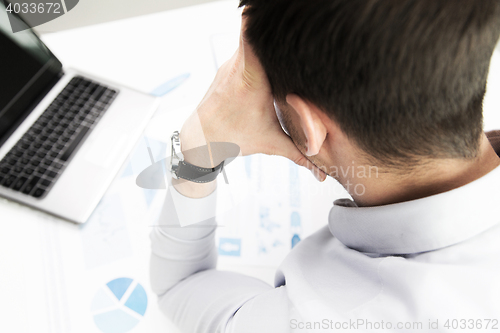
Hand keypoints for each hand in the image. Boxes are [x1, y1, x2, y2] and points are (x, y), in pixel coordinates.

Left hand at [177, 13, 325, 196]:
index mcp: (251, 80)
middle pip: (254, 30)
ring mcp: (233, 62)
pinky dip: (257, 39)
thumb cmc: (233, 138)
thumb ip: (300, 154)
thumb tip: (323, 173)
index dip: (259, 20)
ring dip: (265, 31)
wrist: (201, 138)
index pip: (252, 38)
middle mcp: (239, 65)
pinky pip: (245, 43)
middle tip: (296, 16)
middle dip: (273, 23)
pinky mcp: (231, 63)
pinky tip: (273, 41)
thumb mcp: (271, 144)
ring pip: (249, 35)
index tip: (276, 12)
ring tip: (290, 27)